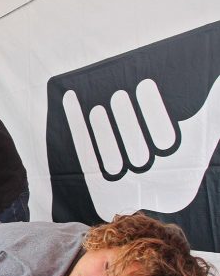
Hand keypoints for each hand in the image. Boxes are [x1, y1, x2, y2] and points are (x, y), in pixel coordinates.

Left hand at [62, 75, 219, 219]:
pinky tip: (70, 100)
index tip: (144, 84)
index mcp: (180, 171)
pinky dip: (77, 126)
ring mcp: (123, 188)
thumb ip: (213, 109)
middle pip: (137, 152)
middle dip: (127, 123)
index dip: (154, 113)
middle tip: (118, 95)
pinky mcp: (98, 187)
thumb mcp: (199, 134)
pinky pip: (86, 154)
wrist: (150, 190)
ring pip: (111, 160)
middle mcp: (152, 184)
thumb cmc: (181, 150)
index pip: (166, 140)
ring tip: (98, 108)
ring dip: (102, 133)